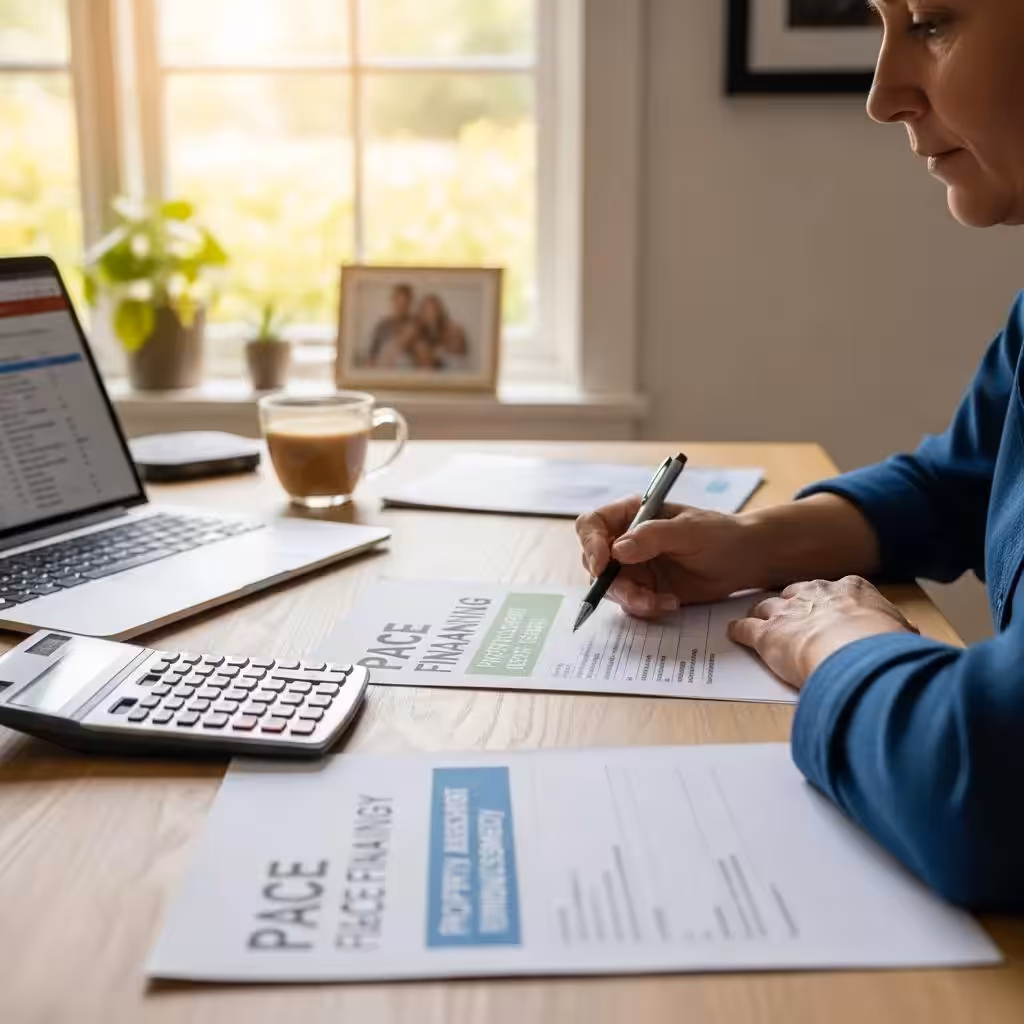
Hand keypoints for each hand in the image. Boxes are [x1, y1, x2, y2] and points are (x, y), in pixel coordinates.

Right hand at [575, 496, 755, 616]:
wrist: (745, 560)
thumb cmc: (720, 534)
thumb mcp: (690, 531)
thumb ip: (653, 537)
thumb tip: (617, 550)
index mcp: (631, 514)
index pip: (592, 525)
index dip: (590, 544)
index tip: (602, 566)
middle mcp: (625, 540)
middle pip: (595, 562)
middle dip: (612, 583)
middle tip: (639, 596)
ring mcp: (633, 567)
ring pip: (611, 588)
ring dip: (632, 599)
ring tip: (663, 601)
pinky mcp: (645, 589)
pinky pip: (630, 603)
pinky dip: (646, 608)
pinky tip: (671, 603)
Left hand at [727, 576, 918, 688]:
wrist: (856, 652)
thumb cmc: (884, 645)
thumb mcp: (901, 632)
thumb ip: (899, 629)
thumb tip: (910, 633)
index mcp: (851, 589)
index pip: (836, 590)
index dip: (829, 601)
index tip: (827, 607)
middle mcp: (815, 593)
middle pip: (796, 592)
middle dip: (791, 603)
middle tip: (788, 613)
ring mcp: (787, 612)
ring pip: (767, 606)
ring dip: (762, 614)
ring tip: (758, 619)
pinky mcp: (766, 635)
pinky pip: (745, 628)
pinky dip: (739, 631)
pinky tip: (735, 633)